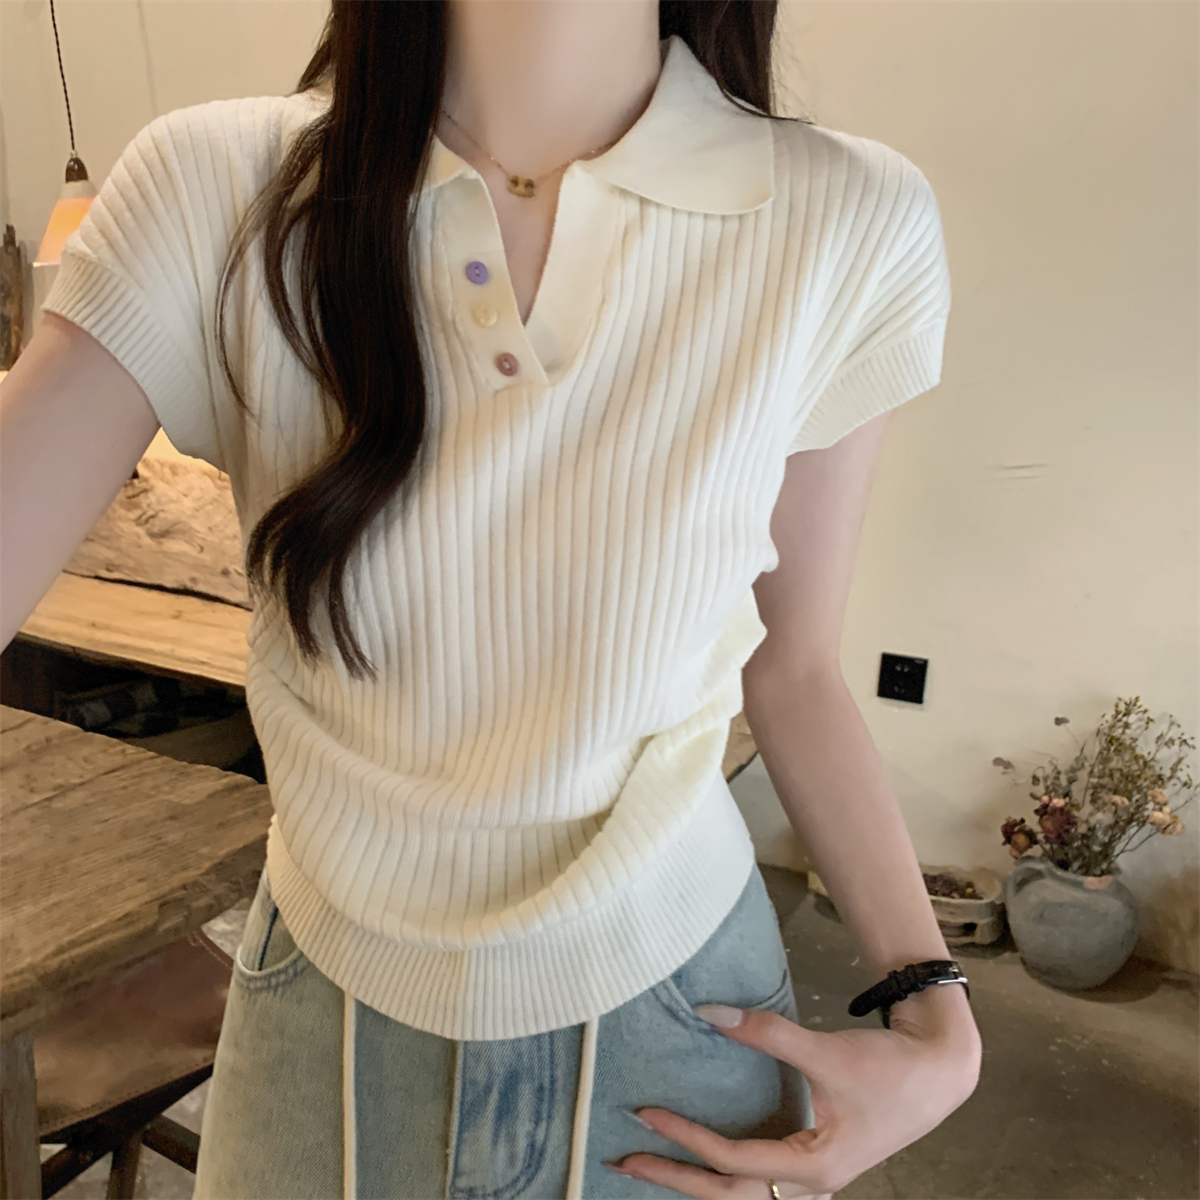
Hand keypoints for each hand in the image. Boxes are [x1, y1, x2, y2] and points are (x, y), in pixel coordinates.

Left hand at [604, 984, 980, 1198]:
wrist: (940, 1071)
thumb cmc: (890, 1069)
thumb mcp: (827, 1050)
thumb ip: (768, 1033)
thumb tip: (709, 1014)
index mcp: (815, 1167)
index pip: (734, 1161)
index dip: (687, 1138)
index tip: (647, 1114)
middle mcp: (810, 1184)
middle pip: (729, 1194)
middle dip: (675, 1179)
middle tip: (624, 1162)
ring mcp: (812, 1178)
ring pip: (742, 1194)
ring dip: (695, 1181)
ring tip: (651, 1164)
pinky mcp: (813, 1160)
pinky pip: (757, 1178)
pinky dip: (721, 1172)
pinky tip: (697, 1159)